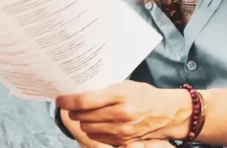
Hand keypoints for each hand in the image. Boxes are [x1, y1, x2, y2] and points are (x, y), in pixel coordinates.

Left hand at [56, 81, 190, 145]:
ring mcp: (121, 131)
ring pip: (88, 129)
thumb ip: (102, 90)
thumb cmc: (143, 94)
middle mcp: (120, 114)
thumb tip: (78, 92)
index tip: (59, 99)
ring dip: (82, 122)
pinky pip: (98, 138)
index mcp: (119, 96)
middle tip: (70, 105)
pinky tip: (95, 123)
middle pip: (83, 116)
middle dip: (73, 111)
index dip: (68, 101)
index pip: (84, 101)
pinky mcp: (123, 142)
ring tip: (83, 114)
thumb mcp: (123, 85)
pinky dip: (93, 131)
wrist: (166, 112)